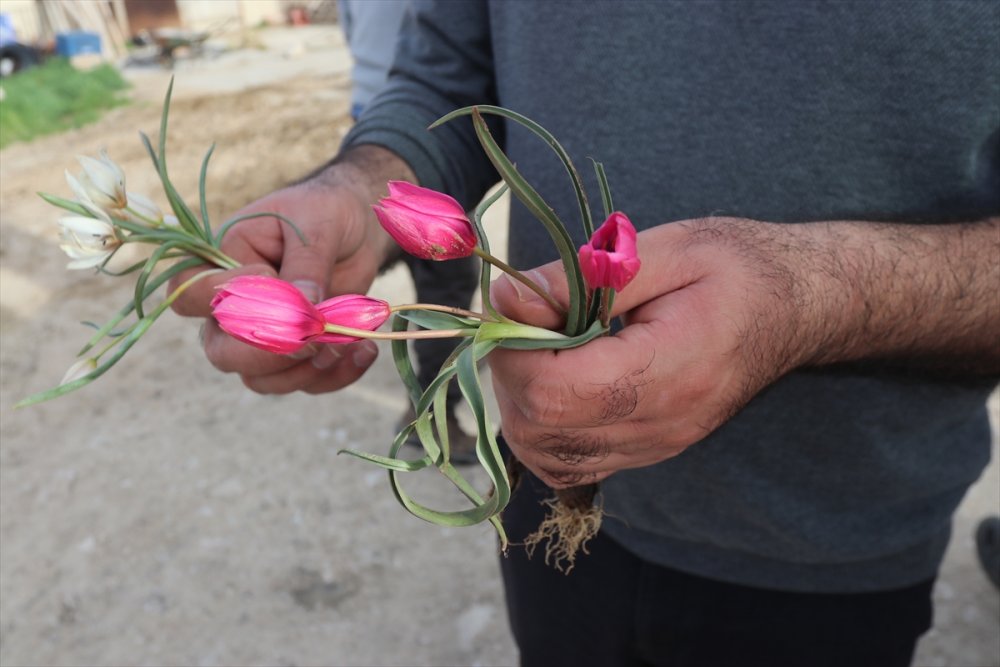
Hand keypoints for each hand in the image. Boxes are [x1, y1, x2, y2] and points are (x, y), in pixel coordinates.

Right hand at [170, 148, 411, 394]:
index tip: (270, 273)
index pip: (188, 296)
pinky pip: (305, 383)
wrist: (356, 227)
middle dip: (270, 353)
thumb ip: (307, 263)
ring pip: (263, 380)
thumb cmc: (323, 213)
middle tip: (315, 333)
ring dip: (308, 369)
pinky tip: (364, 351)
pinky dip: (337, 375)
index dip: (221, 298)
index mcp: (220, 265)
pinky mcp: (296, 354)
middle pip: (223, 354)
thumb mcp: (316, 223)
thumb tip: (304, 307)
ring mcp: (262, 337)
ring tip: (349, 341)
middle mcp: (232, 309)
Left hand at [488, 217, 813, 487]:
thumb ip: (581, 278)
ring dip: (520, 400)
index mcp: (668, 371)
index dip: (513, 349)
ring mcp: (654, 447)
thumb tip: (507, 301)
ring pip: (546, 455)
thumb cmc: (737, 268)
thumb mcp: (664, 250)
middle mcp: (660, 425)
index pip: (553, 391)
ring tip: (543, 346)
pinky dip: (542, 428)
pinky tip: (557, 380)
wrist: (797, 309)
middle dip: (510, 371)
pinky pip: (571, 464)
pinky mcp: (649, 452)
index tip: (520, 303)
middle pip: (539, 430)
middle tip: (529, 320)